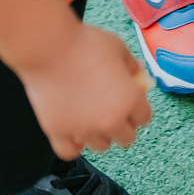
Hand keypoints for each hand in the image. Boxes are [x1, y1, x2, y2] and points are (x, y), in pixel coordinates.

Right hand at [21, 21, 152, 160]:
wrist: (49, 47)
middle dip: (124, 126)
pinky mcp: (59, 132)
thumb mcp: (117, 46)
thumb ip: (131, 64)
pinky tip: (74, 133)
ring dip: (101, 135)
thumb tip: (138, 72)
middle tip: (115, 112)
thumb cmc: (84, 43)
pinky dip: (74, 145)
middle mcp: (109, 120)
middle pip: (127, 138)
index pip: (144, 118)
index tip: (134, 104)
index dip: (140, 109)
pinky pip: (70, 152)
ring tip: (93, 118)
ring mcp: (84, 129)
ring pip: (101, 146)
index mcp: (129, 99)